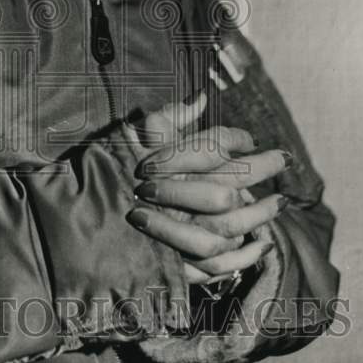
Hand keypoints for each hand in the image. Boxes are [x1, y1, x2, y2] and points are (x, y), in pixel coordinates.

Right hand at [123, 93, 290, 283]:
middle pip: (229, 185)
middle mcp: (172, 199)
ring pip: (229, 225)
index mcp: (163, 165)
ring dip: (260, 213)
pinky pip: (218, 264)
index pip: (213, 146)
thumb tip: (200, 99)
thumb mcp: (132, 137)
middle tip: (284, 159)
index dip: (237, 139)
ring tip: (280, 202)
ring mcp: (175, 234)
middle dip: (262, 169)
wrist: (78, 220)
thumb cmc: (107, 173)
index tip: (249, 139)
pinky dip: (245, 256)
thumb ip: (168, 118)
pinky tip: (263, 243)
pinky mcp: (175, 263)